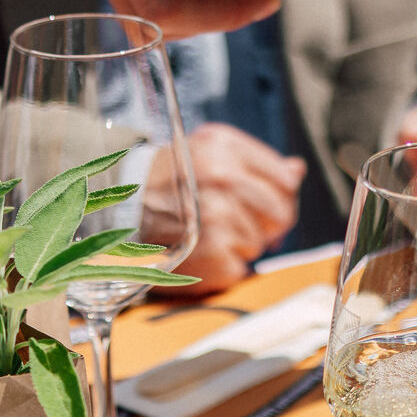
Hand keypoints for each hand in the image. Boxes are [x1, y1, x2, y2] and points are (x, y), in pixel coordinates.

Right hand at [146, 123, 301, 292]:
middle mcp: (222, 179)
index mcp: (225, 148)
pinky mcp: (211, 254)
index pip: (284, 181)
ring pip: (259, 243)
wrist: (120, 209)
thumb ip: (257, 162)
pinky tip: (200, 251)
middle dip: (264, 222)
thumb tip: (296, 170)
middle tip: (233, 220)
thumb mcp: (208, 152)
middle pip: (281, 214)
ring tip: (206, 232)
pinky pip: (240, 268)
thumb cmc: (169, 180)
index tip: (259, 201)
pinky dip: (224, 267)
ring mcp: (217, 219)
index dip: (278, 195)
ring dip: (239, 244)